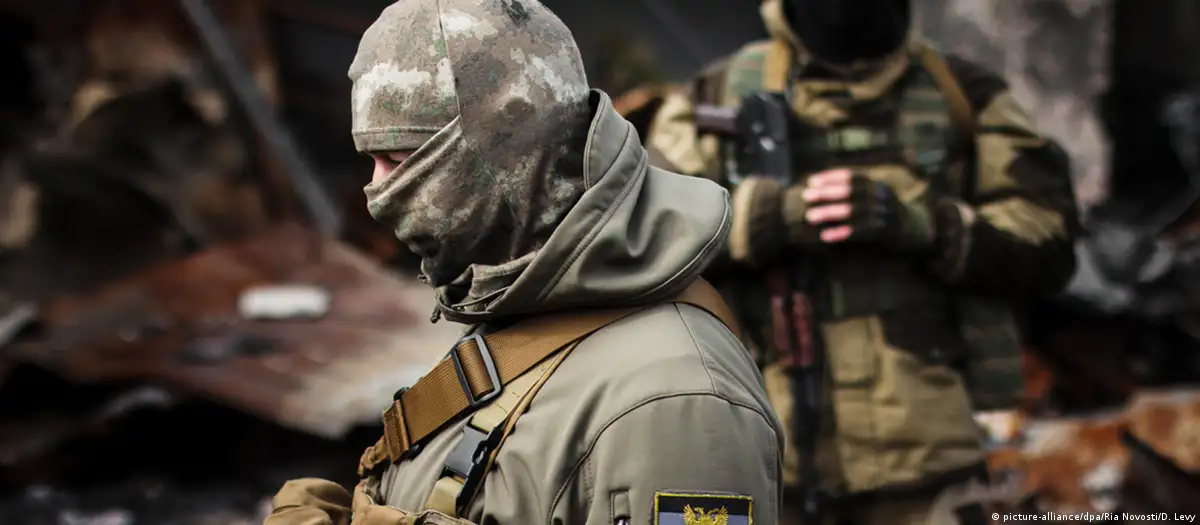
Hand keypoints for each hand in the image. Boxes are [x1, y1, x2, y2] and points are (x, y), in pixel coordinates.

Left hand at [796, 168, 934, 249]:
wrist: (914, 231)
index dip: (831, 178)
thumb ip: (856, 191)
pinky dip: (841, 233)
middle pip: (851, 193)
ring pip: (853, 212)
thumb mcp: (875, 196)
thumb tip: (824, 186)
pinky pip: (860, 232)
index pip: (852, 177)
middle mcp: (882, 197)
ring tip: (810, 216)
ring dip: (829, 213)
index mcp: (878, 185)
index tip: (811, 181)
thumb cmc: (884, 213)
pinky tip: (825, 236)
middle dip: (826, 193)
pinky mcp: (884, 232)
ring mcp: (884, 214)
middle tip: (806, 196)